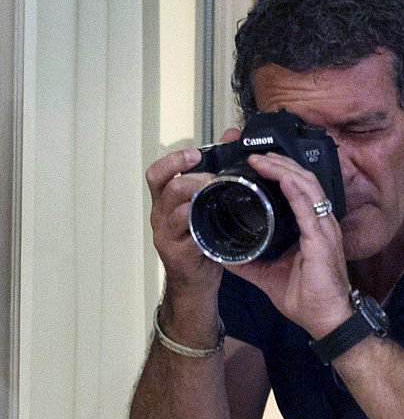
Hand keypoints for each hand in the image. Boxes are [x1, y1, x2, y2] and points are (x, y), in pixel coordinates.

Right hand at [144, 128, 241, 297]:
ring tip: (215, 196)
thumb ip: (214, 172)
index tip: (194, 153)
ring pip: (175, 211)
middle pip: (166, 187)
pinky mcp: (178, 254)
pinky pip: (187, 237)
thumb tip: (230, 136)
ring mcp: (167, 235)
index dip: (173, 160)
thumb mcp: (205, 205)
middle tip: (213, 178)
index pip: (157, 173)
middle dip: (191, 178)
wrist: (195, 283)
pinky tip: (214, 223)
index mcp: (166, 201)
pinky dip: (200, 228)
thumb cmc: (201, 241)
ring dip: (196, 200)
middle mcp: (161, 216)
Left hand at [226, 152, 351, 338]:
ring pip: (306, 186)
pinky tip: (281, 178)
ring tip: (261, 160)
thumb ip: (248, 261)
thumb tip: (222, 253)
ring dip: (283, 169)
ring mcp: (323, 229)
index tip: (257, 162)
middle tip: (254, 154)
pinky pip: (308, 207)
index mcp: (312, 228)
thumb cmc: (309, 299)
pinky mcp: (321, 239)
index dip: (280, 172)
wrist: (327, 320)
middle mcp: (321, 223)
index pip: (299, 189)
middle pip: (303, 180)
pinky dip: (294, 189)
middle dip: (279, 163)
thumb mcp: (268, 275)